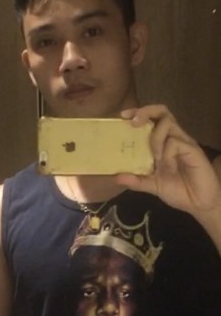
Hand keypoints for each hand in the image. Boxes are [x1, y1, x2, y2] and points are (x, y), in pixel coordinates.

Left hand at [117, 105, 220, 220]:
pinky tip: (169, 169)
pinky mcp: (193, 149)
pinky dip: (167, 155)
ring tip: (155, 159)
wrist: (199, 204)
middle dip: (145, 111)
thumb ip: (136, 181)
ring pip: (167, 124)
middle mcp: (173, 138)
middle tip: (133, 122)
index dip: (139, 113)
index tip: (123, 115)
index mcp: (163, 143)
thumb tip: (116, 177)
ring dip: (155, 139)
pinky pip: (175, 143)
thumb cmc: (178, 191)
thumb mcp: (152, 186)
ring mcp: (184, 142)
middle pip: (162, 112)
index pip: (152, 119)